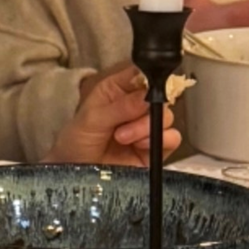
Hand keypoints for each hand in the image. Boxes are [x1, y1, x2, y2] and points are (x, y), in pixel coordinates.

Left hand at [46, 62, 175, 163]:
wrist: (75, 176)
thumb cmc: (76, 143)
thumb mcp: (91, 120)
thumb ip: (120, 107)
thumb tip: (148, 96)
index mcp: (117, 90)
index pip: (141, 73)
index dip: (148, 76)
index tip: (146, 90)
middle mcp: (136, 106)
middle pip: (159, 96)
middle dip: (144, 112)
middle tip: (121, 129)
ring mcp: (146, 127)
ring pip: (167, 116)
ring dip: (146, 128)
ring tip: (123, 139)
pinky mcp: (155, 148)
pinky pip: (173, 138)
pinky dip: (161, 141)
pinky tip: (140, 147)